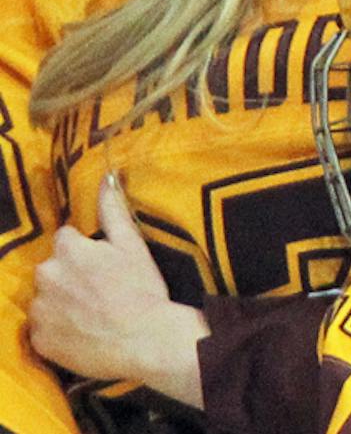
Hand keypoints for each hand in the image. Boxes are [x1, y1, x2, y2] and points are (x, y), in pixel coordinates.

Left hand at [29, 173, 204, 406]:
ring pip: (45, 300)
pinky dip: (57, 332)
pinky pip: (43, 330)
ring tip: (90, 316)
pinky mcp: (38, 340)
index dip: (86, 254)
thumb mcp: (133, 246)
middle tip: (99, 293)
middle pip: (51, 270)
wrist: (145, 341)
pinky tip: (82, 334)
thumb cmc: (143, 290)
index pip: (66, 242)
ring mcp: (39, 310)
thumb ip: (112, 210)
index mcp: (67, 249)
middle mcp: (45, 276)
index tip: (104, 269)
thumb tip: (106, 176)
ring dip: (60, 304)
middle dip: (68, 278)